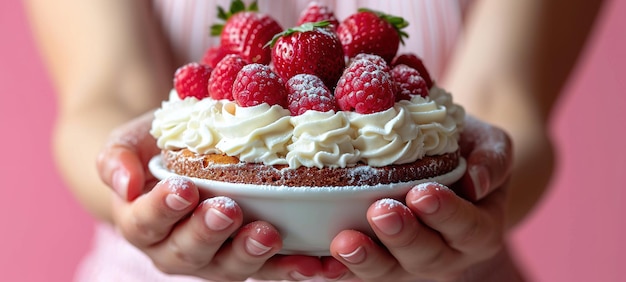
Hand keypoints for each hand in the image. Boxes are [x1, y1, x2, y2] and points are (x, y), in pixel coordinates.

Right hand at [96, 112, 320, 280]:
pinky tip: (315, 263)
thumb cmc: (154, 149)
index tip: (182, 188)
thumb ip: (117, 158)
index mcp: (143, 224)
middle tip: (228, 211)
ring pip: (229, 267)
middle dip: (208, 233)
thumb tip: (124, 182)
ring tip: (268, 235)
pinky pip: (268, 270)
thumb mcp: (130, 142)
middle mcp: (175, 250)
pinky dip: (291, 268)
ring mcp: (214, 259)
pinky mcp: (248, 259)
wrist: (180, 160)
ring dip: (250, 254)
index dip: (162, 209)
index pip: (146, 223)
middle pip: (188, 252)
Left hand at [324, 116, 518, 280]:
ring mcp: (409, 263)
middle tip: (380, 212)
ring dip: (367, 259)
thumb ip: (493, 160)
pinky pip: (357, 272)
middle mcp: (446, 253)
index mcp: (478, 228)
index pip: (467, 227)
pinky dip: (338, 270)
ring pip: (389, 272)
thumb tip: (478, 181)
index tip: (422, 194)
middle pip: (426, 256)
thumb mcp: (490, 145)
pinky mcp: (378, 261)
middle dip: (402, 237)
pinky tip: (319, 263)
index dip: (446, 214)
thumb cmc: (468, 149)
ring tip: (344, 243)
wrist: (448, 162)